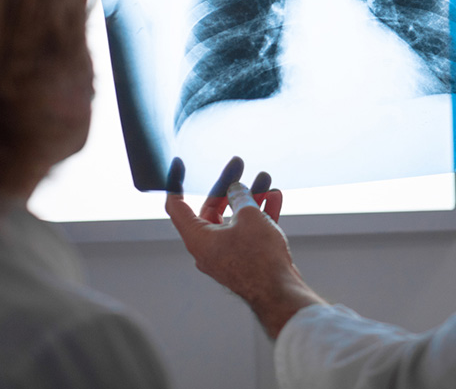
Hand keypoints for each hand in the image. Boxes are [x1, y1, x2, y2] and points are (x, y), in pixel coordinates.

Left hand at [165, 157, 325, 338]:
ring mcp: (227, 253)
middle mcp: (208, 246)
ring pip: (235, 218)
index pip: (176, 206)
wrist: (279, 292)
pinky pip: (248, 231)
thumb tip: (237, 190)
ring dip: (250, 197)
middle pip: (212, 207)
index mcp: (197, 237)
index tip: (180, 164)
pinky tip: (275, 197)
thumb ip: (240, 197)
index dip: (176, 182)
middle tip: (240, 165)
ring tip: (265, 180)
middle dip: (229, 185)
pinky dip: (260, 214)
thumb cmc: (258, 258)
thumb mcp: (248, 216)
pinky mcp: (245, 258)